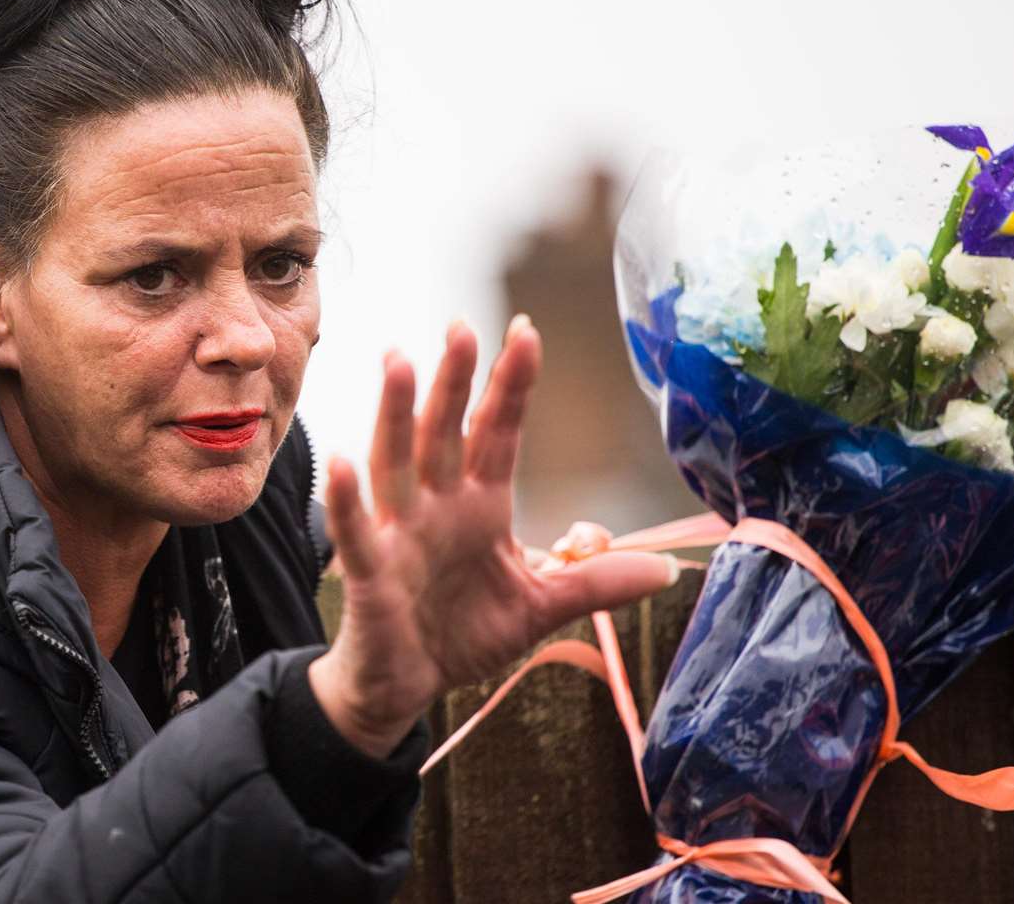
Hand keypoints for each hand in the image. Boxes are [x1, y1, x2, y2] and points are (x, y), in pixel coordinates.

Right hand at [308, 316, 678, 758]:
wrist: (404, 686)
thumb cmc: (460, 634)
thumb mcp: (540, 605)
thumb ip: (595, 583)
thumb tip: (668, 568)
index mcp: (479, 506)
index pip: (497, 433)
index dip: (511, 384)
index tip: (526, 331)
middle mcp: (436, 506)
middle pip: (445, 432)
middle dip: (454, 381)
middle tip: (462, 327)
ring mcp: (399, 534)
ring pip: (396, 462)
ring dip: (395, 414)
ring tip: (397, 363)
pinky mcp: (370, 572)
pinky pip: (358, 531)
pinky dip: (350, 500)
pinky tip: (344, 462)